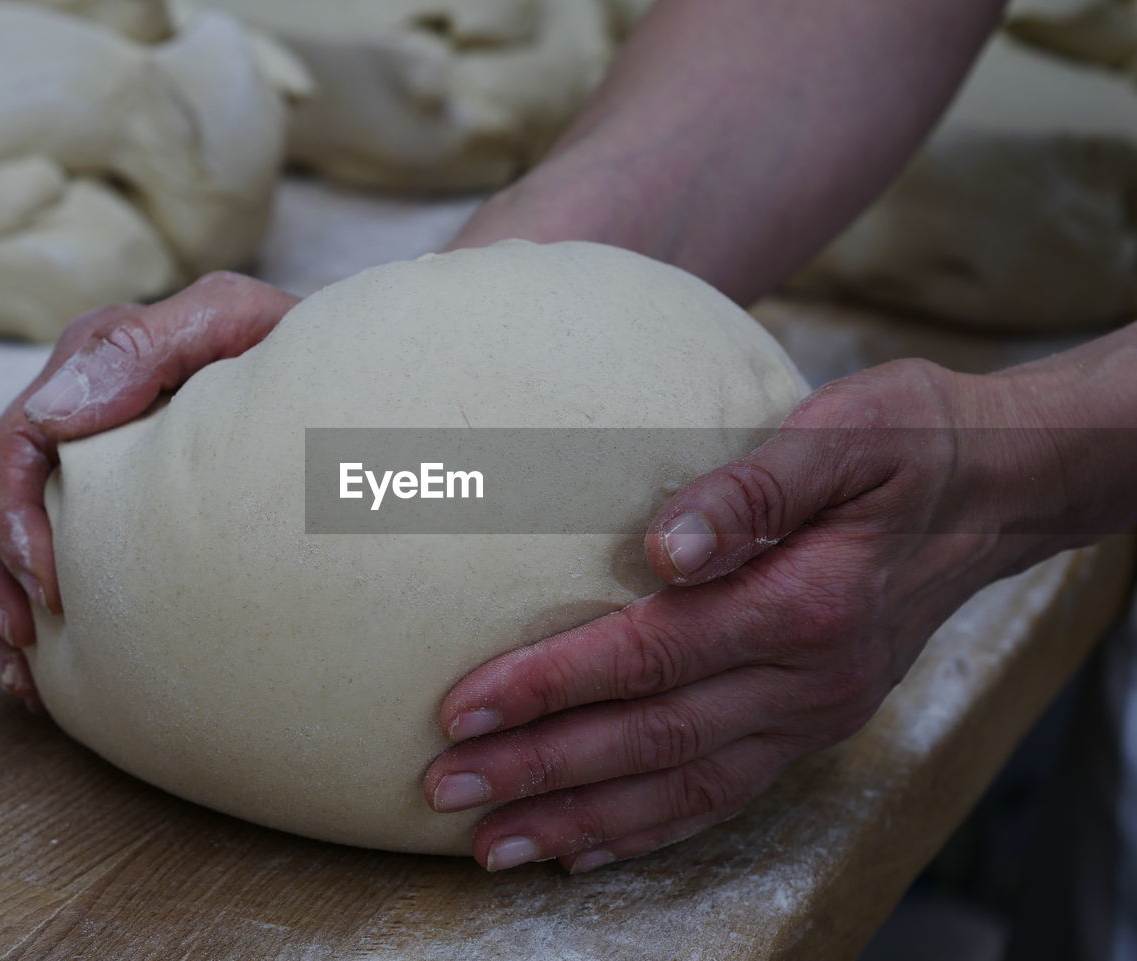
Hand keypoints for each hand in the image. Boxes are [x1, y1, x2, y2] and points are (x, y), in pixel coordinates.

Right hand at [0, 272, 298, 706]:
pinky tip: (36, 671)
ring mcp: (80, 459)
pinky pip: (19, 557)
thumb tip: (50, 415)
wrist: (345, 374)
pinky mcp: (96, 499)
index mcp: (95, 365)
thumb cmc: (293, 348)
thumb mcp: (233, 322)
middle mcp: (74, 411)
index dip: (11, 519)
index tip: (51, 586)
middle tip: (29, 637)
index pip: (12, 443)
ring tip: (23, 672)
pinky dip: (13, 616)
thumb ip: (144, 345)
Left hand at [424, 357, 1092, 873]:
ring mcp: (815, 714)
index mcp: (805, 604)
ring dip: (582, 821)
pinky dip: (653, 829)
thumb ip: (752, 490)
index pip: (650, 657)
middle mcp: (810, 680)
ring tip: (495, 844)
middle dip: (541, 769)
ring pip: (683, 788)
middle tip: (444, 787)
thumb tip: (664, 545)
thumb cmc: (909, 440)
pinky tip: (590, 847)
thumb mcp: (842, 431)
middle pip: (652, 739)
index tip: (461, 707)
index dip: (551, 686)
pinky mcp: (816, 726)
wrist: (1002, 489)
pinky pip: (727, 796)